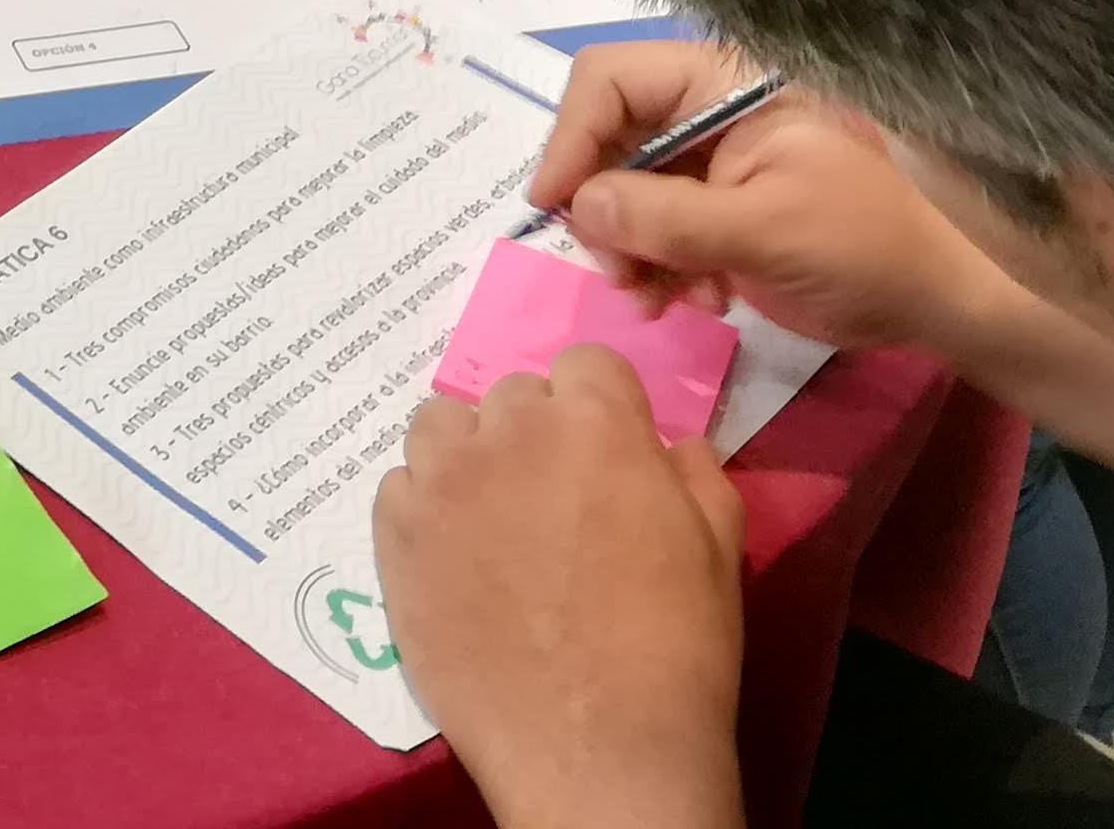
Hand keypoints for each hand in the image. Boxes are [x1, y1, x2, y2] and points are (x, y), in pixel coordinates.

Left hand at [375, 352, 749, 828]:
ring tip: (495, 522)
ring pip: (442, 427)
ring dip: (469, 458)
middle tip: (556, 506)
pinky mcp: (394, 535)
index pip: (584, 364)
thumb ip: (693, 474)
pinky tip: (456, 561)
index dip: (599, 409)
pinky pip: (400, 487)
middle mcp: (508, 432)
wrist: (595, 749)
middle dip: (536, 436)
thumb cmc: (676, 651)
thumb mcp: (720, 549)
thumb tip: (670, 445)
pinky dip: (425, 510)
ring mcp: (440, 481)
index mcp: (594, 423)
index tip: (607, 457)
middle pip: (513, 397)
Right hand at [529, 44, 998, 354]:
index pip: (610, 80)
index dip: (571, 138)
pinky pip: (652, 229)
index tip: (554, 208)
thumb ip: (668, 216)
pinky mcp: (715, 210)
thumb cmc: (865, 247)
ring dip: (630, 251)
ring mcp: (710, 163)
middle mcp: (706, 111)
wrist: (938, 300)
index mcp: (723, 83)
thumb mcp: (765, 230)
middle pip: (606, 138)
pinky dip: (658, 269)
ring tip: (663, 300)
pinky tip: (695, 302)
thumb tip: (577, 205)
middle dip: (604, 210)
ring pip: (621, 190)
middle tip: (622, 275)